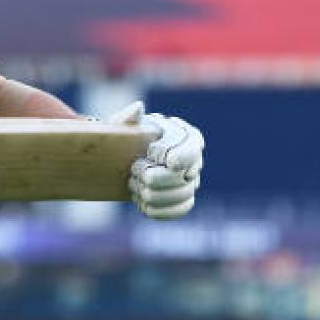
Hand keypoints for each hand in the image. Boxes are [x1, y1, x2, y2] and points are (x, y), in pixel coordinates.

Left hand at [106, 101, 203, 219]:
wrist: (124, 157)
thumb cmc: (126, 135)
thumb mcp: (124, 124)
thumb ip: (129, 118)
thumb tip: (137, 108)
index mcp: (187, 136)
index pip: (192, 148)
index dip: (180, 155)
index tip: (160, 157)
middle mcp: (195, 159)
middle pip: (183, 176)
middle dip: (154, 176)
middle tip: (134, 170)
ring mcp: (191, 181)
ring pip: (180, 195)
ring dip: (152, 192)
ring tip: (133, 184)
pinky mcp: (183, 199)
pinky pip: (179, 210)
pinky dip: (158, 209)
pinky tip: (140, 202)